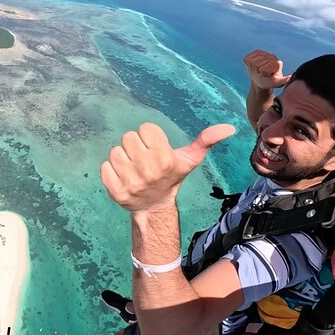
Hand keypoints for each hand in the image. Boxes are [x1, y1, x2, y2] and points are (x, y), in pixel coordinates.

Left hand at [101, 123, 235, 211]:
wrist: (155, 207)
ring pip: (115, 151)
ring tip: (133, 169)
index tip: (156, 151)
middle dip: (135, 146)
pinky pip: (104, 167)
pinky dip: (111, 171)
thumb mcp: (190, 159)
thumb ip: (207, 140)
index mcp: (165, 159)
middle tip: (143, 160)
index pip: (146, 128)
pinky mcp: (116, 191)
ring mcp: (131, 182)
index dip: (150, 138)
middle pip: (128, 137)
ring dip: (122, 158)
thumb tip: (229, 127)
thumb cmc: (172, 177)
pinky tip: (123, 177)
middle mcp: (148, 170)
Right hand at [244, 49, 290, 89]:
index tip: (267, 76)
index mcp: (277, 63)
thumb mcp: (276, 83)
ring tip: (258, 70)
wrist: (261, 79)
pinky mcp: (256, 52)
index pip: (263, 70)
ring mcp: (264, 53)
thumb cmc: (269, 82)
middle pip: (257, 65)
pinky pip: (247, 58)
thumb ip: (283, 81)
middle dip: (257, 71)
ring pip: (251, 61)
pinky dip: (248, 64)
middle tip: (261, 73)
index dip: (263, 75)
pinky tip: (253, 66)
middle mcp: (272, 56)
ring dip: (252, 68)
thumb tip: (290, 78)